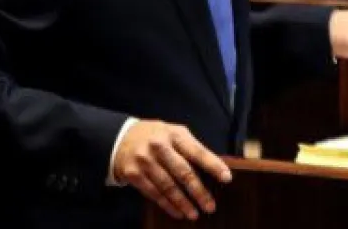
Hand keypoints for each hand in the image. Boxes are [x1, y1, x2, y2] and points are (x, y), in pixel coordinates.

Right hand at [112, 120, 230, 220]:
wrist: (121, 138)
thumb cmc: (155, 137)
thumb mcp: (172, 133)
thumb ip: (190, 147)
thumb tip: (213, 168)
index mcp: (174, 134)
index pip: (197, 151)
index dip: (213, 165)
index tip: (226, 178)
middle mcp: (159, 146)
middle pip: (183, 172)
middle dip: (199, 191)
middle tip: (210, 206)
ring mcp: (145, 160)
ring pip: (168, 186)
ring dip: (183, 203)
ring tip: (194, 214)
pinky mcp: (134, 174)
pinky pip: (154, 193)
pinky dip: (167, 205)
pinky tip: (177, 212)